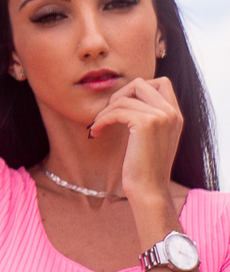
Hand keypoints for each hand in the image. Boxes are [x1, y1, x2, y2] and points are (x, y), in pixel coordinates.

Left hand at [89, 77, 182, 200]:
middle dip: (118, 95)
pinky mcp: (146, 123)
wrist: (149, 189)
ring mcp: (161, 116)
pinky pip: (115, 111)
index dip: (136, 88)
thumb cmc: (144, 166)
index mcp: (175, 115)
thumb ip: (149, 115)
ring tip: (98, 126)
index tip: (121, 105)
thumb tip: (127, 93)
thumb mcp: (152, 136)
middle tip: (107, 114)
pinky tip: (96, 132)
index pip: (161, 82)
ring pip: (124, 97)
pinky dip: (101, 119)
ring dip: (105, 110)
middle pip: (140, 83)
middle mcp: (172, 113)